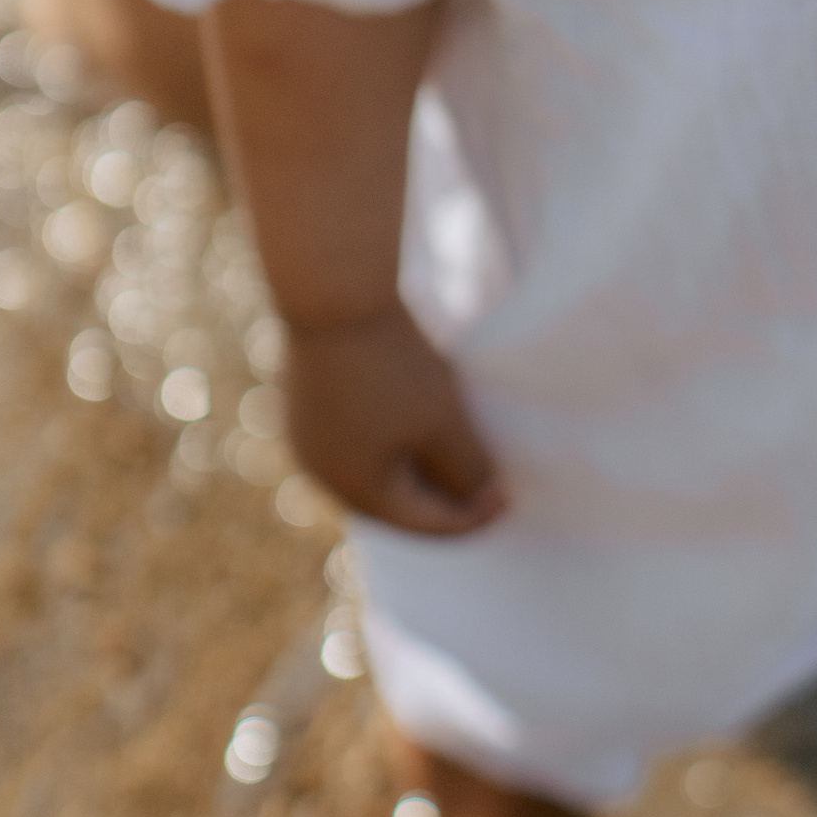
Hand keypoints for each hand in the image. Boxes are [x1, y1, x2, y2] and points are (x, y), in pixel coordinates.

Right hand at [282, 304, 506, 534]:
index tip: (509, 499)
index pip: (422, 523)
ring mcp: (307, 435)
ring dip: (417, 469)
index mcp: (356, 490)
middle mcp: (322, 472)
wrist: (331, 293)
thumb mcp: (442, 421)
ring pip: (373, 468)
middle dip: (442, 498)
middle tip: (486, 488)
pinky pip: (357, 438)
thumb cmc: (392, 364)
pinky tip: (416, 422)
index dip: (472, 517)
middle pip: (393, 501)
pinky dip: (393, 441)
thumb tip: (482, 494)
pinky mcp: (306, 401)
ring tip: (456, 457)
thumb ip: (467, 468)